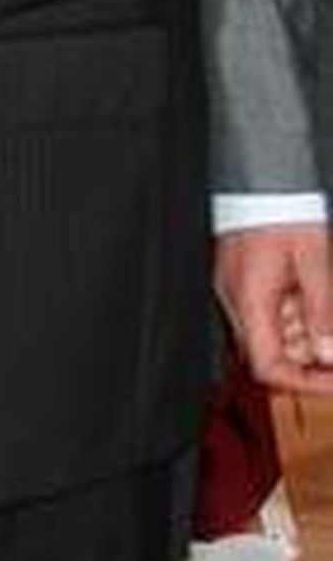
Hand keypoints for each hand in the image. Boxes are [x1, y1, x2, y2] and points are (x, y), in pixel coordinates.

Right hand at [215, 223, 332, 393]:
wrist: (258, 177)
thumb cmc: (279, 208)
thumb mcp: (313, 259)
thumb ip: (322, 309)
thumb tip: (328, 354)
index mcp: (250, 298)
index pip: (269, 366)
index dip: (304, 383)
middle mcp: (237, 300)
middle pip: (273, 354)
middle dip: (311, 357)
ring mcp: (239, 291)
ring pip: (275, 336)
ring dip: (307, 337)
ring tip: (328, 316)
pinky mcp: (244, 282)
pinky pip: (271, 315)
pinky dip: (298, 317)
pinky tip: (314, 299)